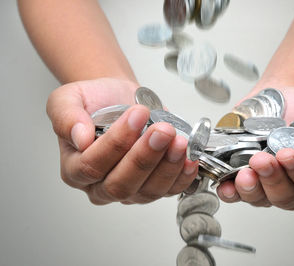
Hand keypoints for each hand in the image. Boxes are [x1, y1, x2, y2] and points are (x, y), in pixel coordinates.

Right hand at [47, 78, 197, 204]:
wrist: (120, 99)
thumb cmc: (96, 102)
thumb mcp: (68, 100)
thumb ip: (66, 117)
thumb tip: (80, 138)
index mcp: (75, 168)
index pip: (92, 166)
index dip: (116, 143)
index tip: (136, 115)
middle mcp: (101, 186)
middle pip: (121, 185)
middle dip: (145, 158)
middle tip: (162, 131)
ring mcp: (131, 189)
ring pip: (148, 191)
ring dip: (167, 166)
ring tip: (179, 141)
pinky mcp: (154, 186)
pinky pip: (170, 190)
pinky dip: (183, 177)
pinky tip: (189, 158)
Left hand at [216, 87, 293, 209]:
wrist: (280, 96)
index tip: (288, 154)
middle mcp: (290, 184)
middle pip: (285, 196)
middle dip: (273, 180)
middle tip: (263, 159)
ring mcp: (265, 184)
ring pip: (260, 199)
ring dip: (252, 188)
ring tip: (246, 171)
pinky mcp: (242, 177)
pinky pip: (235, 194)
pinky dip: (230, 192)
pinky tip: (226, 185)